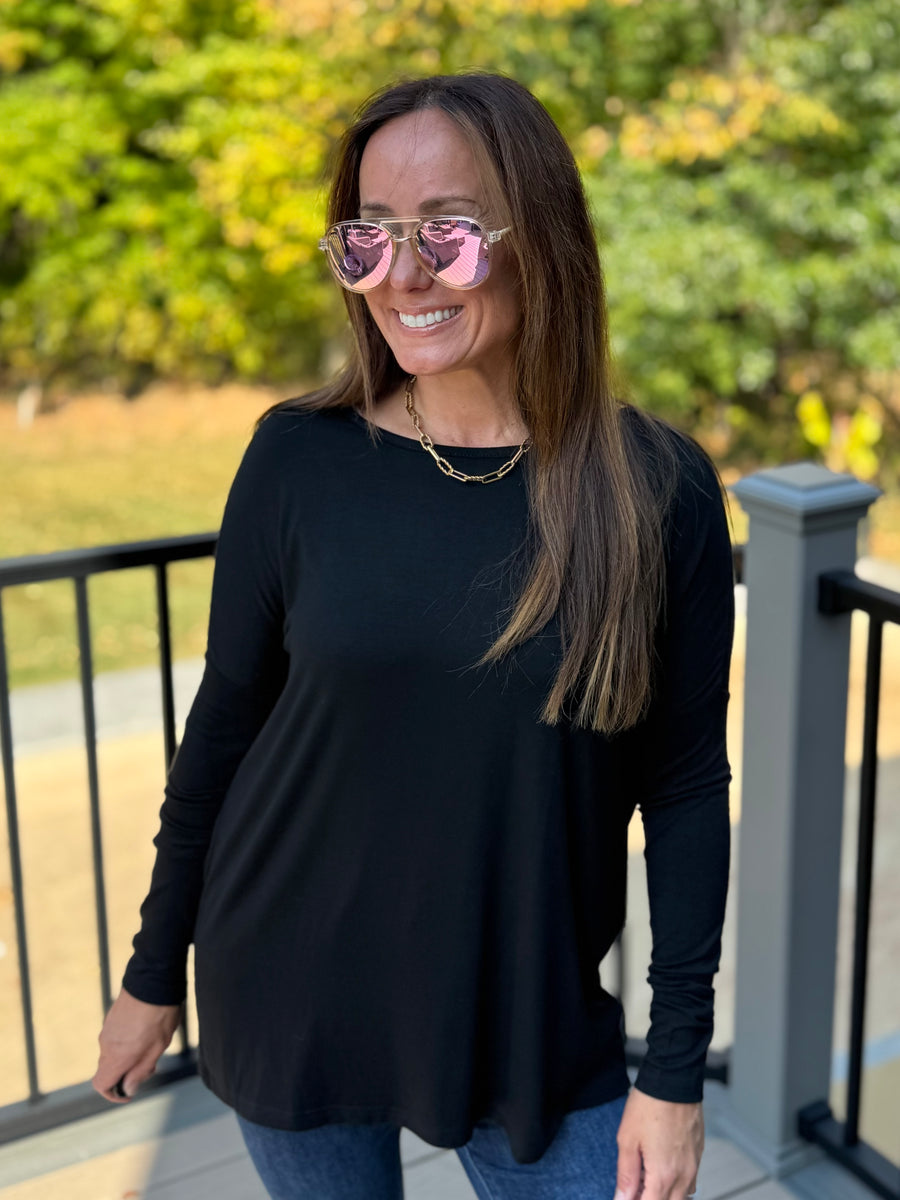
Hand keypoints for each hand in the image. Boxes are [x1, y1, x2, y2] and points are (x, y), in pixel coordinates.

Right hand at [92, 986, 181, 1102]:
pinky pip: (115, 1038)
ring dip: (128, 1057)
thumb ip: (140, 1071)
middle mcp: (106, 1044)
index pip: (100, 1084)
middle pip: (108, 1069)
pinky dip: (126, 1043)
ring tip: (152, 1044)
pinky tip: (146, 1031)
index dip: (113, 1094)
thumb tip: (127, 1090)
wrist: (154, 978)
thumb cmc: (159, 1014)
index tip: (130, 1092)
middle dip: (126, 1073)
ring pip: (112, 1053)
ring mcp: (107, 1029)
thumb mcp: (157, 1047)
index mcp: (116, 1055)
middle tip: (151, 1064)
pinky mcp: (111, 1017)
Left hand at [614, 1086, 702, 1198]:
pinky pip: (689, 1181)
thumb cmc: (649, 1104)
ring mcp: (694, 1165)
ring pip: (681, 1196)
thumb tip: (621, 1199)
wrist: (674, 1079)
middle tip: (633, 1188)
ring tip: (645, 1178)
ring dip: (663, 1194)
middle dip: (649, 1199)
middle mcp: (684, 1175)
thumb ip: (626, 1174)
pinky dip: (675, 1184)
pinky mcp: (698, 1154)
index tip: (625, 1196)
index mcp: (664, 1175)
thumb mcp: (628, 1139)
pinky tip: (661, 1169)